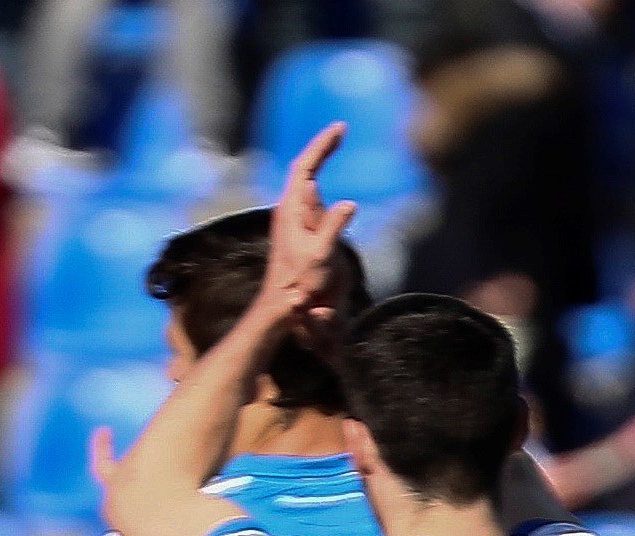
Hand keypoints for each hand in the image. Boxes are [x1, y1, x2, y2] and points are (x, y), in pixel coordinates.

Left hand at [257, 125, 357, 334]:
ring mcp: (294, 218)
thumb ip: (332, 227)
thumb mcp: (320, 256)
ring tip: (334, 141)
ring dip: (320, 159)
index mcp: (292, 210)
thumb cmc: (301, 284)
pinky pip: (311, 195)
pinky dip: (320, 178)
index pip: (305, 167)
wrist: (286, 306)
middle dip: (322, 146)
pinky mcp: (301, 229)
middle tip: (341, 129)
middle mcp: (290, 209)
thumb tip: (348, 203)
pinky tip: (325, 178)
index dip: (322, 145)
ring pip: (306, 179)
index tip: (340, 128)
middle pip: (304, 166)